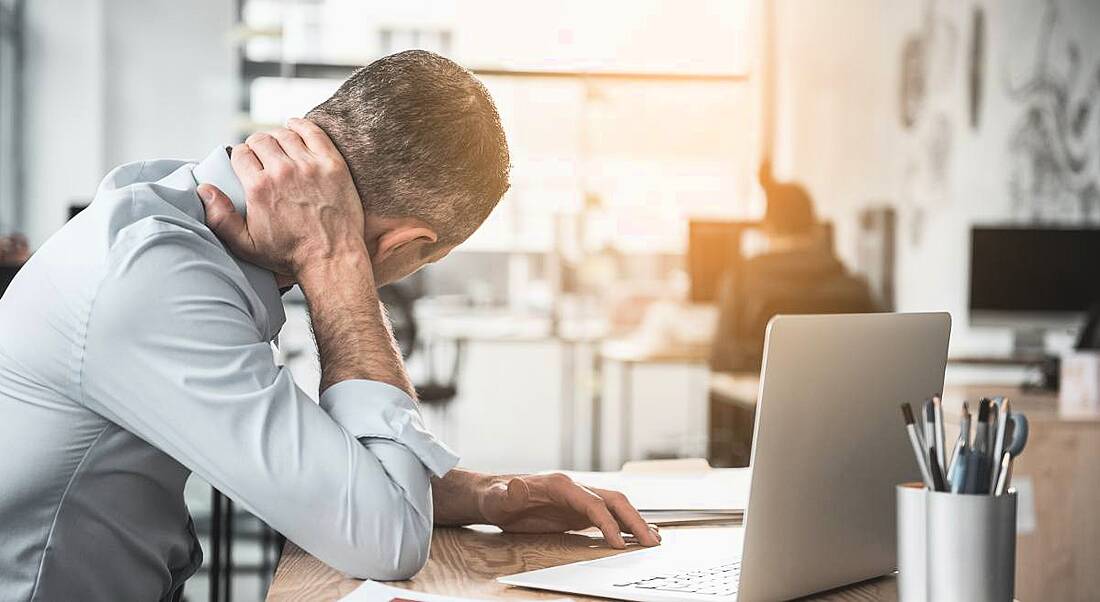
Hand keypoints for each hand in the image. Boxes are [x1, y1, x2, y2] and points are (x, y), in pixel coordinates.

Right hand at [198, 118, 365, 277]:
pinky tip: (295, 126)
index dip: (240, 155)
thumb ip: (221, 218)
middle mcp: (283, 171)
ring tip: (278, 144)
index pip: (241, 153)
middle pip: (261, 140)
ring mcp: (310, 166)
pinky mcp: (332, 164)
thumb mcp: (246, 245)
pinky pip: (313, 132)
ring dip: (277, 136)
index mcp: (259, 187)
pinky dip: (301, 126)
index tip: (245, 161)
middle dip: (256, 144)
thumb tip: (204, 190)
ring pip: (285, 134)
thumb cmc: (290, 255)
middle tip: (261, 154)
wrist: (332, 258)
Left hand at [477, 473, 660, 548]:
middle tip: (651, 543)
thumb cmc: (497, 497)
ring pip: (616, 507)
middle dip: (634, 520)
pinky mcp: (578, 512)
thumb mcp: (498, 497)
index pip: (593, 503)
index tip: (619, 544)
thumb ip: (509, 494)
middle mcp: (576, 489)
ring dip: (635, 522)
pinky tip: (637, 537)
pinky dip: (625, 526)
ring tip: (654, 541)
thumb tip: (516, 486)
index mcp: (561, 485)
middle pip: (614, 501)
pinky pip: (608, 517)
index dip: (608, 523)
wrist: (495, 496)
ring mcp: (579, 500)